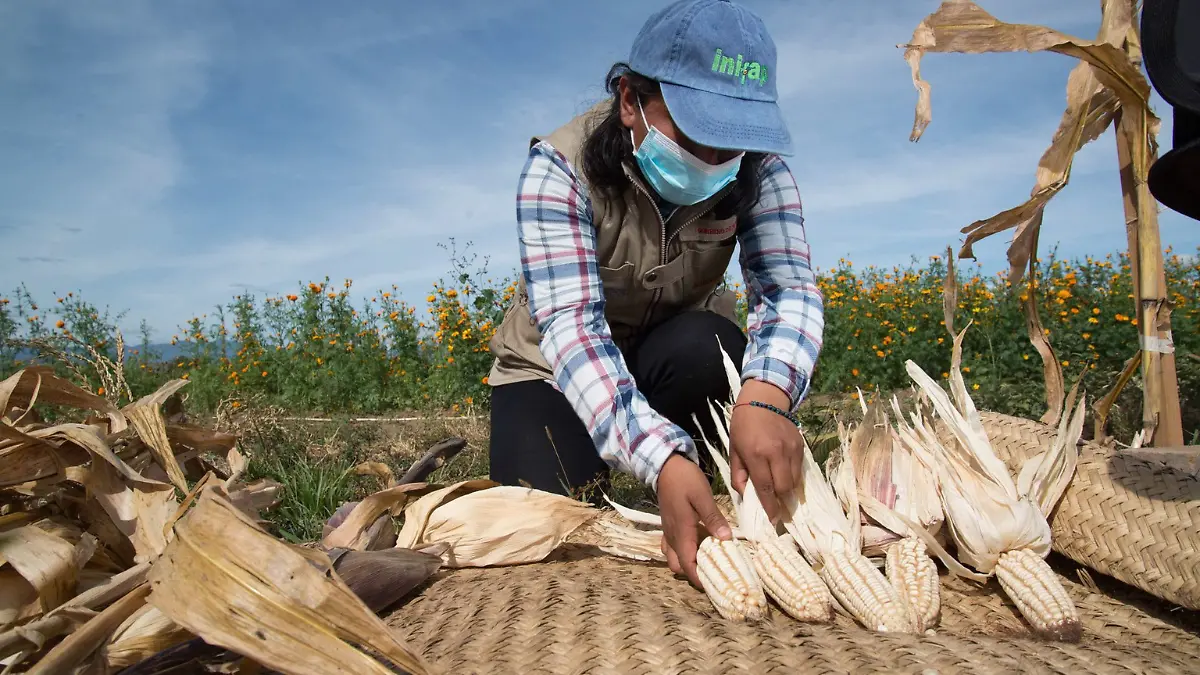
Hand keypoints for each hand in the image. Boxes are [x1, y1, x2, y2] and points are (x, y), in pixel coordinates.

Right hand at [656, 453, 732, 587]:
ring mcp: (668, 530)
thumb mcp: (702, 497)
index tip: (713, 586)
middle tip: (712, 571)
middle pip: (677, 565)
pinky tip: (696, 545)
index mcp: (681, 532)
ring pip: (672, 557)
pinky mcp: (668, 524)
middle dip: (692, 573)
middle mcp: (672, 535)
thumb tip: (726, 540)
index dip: (698, 579)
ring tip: (705, 560)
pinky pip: (671, 546)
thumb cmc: (685, 480)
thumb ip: (713, 519)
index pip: (687, 564)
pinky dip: (681, 551)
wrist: (665, 466)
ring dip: (686, 563)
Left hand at [728, 379, 802, 524]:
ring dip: (789, 491)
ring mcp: (791, 449)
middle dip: (782, 502)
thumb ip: (739, 474)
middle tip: (778, 510)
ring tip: (782, 496)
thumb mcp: (734, 450)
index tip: (773, 520)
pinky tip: (786, 478)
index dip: (770, 506)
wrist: (763, 400)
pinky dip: (794, 477)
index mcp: (757, 455)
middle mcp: (776, 453)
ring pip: (795, 480)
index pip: (766, 487)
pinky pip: (800, 469)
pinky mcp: (800, 445)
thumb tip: (744, 495)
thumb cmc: (743, 426)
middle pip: (784, 487)